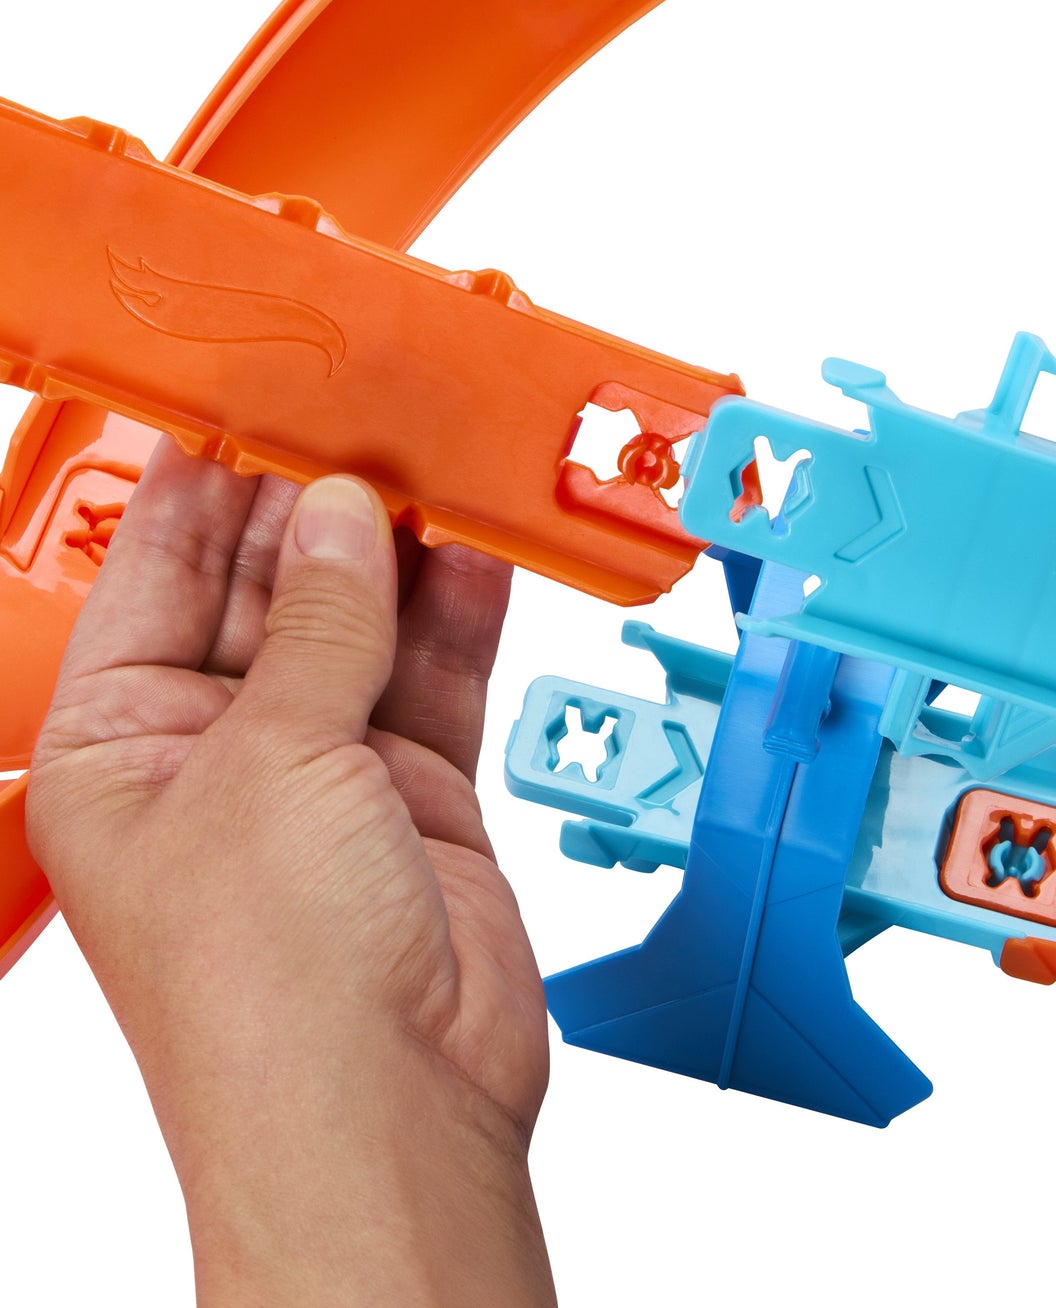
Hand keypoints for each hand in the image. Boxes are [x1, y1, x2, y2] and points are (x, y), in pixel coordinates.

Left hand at [26, 440, 554, 1305]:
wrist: (395, 1109)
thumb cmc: (268, 987)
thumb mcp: (274, 764)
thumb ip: (323, 627)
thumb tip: (344, 515)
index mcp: (124, 746)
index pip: (161, 573)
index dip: (205, 481)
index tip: (255, 394)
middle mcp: (222, 752)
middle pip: (275, 589)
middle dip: (321, 508)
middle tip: (373, 414)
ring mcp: (327, 770)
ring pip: (369, 624)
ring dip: (404, 551)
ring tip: (439, 460)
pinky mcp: (418, 792)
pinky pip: (440, 676)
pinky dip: (465, 614)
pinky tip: (483, 549)